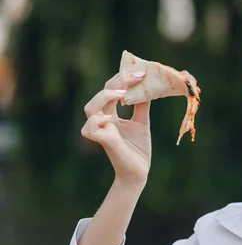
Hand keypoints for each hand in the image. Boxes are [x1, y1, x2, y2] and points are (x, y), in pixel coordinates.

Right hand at [81, 71, 151, 185]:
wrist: (139, 172)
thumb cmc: (138, 149)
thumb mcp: (142, 122)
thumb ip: (142, 105)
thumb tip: (148, 85)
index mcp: (110, 115)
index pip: (110, 90)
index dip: (122, 78)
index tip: (141, 72)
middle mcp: (103, 121)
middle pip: (100, 95)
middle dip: (116, 82)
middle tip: (134, 76)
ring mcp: (101, 131)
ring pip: (90, 109)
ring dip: (104, 98)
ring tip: (122, 93)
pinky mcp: (104, 143)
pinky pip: (90, 129)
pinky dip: (98, 121)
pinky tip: (110, 118)